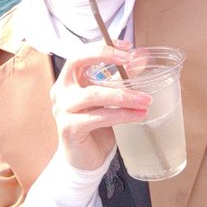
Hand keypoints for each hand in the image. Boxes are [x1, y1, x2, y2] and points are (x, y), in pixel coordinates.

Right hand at [50, 40, 151, 170]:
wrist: (84, 160)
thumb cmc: (95, 126)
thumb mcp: (108, 98)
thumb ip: (121, 79)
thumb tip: (142, 59)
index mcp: (68, 79)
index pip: (80, 53)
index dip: (102, 47)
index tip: (126, 47)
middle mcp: (61, 91)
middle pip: (77, 62)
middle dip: (105, 57)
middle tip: (131, 61)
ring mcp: (62, 109)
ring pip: (93, 94)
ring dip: (123, 95)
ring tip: (145, 99)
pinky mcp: (69, 128)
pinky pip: (98, 117)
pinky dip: (121, 115)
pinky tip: (138, 115)